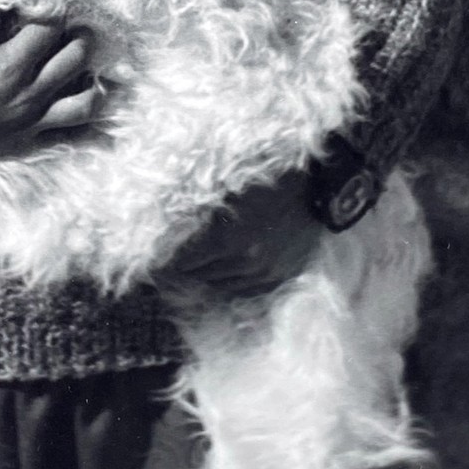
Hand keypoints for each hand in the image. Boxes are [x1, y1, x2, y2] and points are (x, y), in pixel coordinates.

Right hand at [0, 7, 97, 165]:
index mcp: (8, 68)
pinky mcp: (28, 140)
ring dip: (90, 75)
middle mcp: (28, 96)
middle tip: (73, 20)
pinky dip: (81, 110)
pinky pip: (70, 131)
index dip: (53, 5)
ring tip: (81, 56)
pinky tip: (83, 92)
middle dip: (80, 33)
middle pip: (76, 58)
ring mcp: (32, 121)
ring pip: (86, 101)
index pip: (49, 26)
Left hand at [167, 173, 321, 297]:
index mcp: (225, 237)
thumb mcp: (225, 188)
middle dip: (183, 269)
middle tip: (170, 263)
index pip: (182, 261)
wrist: (316, 187)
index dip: (163, 262)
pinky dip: (229, 285)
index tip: (151, 261)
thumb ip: (198, 212)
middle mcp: (243, 261)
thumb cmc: (266, 177)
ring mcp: (264, 273)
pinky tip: (220, 276)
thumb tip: (167, 228)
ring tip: (194, 269)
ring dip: (204, 277)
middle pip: (198, 276)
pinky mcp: (279, 277)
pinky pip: (245, 291)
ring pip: (220, 286)